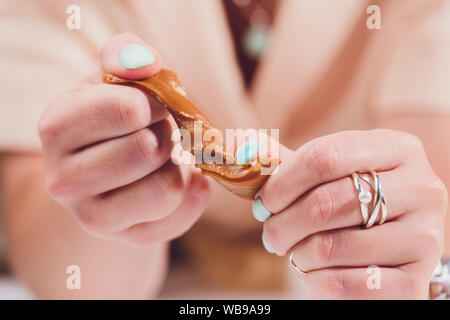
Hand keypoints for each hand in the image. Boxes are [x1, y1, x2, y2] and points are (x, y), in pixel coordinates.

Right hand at [38, 33, 208, 244]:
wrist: (109, 170)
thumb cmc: (113, 118)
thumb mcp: (113, 79)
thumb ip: (127, 57)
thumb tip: (145, 62)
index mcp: (57, 127)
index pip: (129, 110)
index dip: (155, 102)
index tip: (151, 105)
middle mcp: (64, 180)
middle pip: (149, 150)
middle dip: (166, 134)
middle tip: (157, 133)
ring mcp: (94, 217)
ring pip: (169, 187)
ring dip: (179, 164)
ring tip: (165, 158)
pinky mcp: (129, 237)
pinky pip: (183, 213)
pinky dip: (193, 190)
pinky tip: (178, 177)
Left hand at [257, 129, 447, 298]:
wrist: (393, 246)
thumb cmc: (352, 203)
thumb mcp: (329, 174)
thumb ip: (288, 162)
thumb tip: (243, 146)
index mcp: (397, 149)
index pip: (325, 157)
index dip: (282, 183)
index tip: (262, 202)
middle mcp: (422, 188)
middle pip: (326, 204)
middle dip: (282, 225)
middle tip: (270, 235)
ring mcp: (425, 237)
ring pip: (332, 247)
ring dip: (299, 254)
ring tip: (298, 252)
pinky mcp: (416, 282)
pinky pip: (344, 284)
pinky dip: (316, 282)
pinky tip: (318, 273)